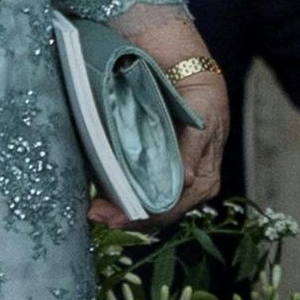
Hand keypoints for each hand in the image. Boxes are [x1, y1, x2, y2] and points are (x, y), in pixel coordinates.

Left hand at [95, 20, 228, 227]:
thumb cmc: (201, 103)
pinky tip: (104, 193)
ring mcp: (174, 185)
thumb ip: (192, 151)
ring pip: (146, 207)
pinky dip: (122, 195)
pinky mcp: (158, 175)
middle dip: (124, 216)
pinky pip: (140, 192)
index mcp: (204, 182)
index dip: (141, 217)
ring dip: (120, 208)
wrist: (193, 82)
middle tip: (95, 213)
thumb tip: (188, 180)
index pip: (170, 210)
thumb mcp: (200, 123)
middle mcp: (190, 191)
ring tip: (95, 207)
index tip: (114, 217)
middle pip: (155, 215)